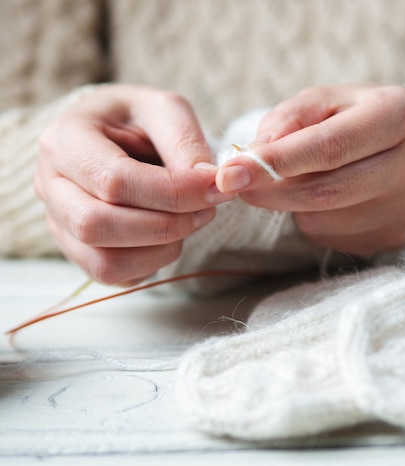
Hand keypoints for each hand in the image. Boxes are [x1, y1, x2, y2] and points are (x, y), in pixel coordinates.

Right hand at [34, 84, 233, 285]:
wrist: (116, 135)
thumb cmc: (138, 119)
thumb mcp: (165, 110)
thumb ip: (186, 142)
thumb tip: (208, 182)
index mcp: (65, 139)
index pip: (114, 181)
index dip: (173, 192)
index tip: (215, 188)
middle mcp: (49, 184)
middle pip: (97, 226)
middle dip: (166, 224)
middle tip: (207, 209)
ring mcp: (58, 222)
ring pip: (103, 261)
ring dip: (161, 249)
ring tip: (191, 221)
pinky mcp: (76, 250)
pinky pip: (112, 274)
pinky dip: (152, 263)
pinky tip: (171, 236)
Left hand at [216, 85, 404, 256]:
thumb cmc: (362, 118)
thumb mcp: (329, 100)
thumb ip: (290, 118)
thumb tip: (254, 154)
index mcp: (398, 116)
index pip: (331, 146)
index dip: (277, 162)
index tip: (231, 172)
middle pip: (327, 191)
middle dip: (272, 191)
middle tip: (238, 185)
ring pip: (325, 219)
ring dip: (292, 205)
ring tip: (297, 181)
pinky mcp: (396, 236)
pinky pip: (334, 237)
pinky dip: (313, 220)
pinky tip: (325, 201)